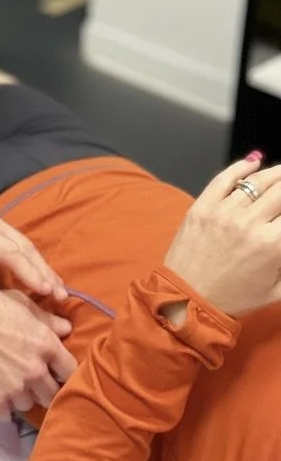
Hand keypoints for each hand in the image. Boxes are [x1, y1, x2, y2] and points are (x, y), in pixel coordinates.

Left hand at [0, 164, 67, 301]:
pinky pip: (7, 231)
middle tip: (62, 295)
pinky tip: (29, 265)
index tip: (45, 290)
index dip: (26, 271)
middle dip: (42, 268)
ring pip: (16, 236)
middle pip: (19, 242)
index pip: (5, 249)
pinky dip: (23, 250)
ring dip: (36, 260)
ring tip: (53, 284)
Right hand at [0, 287, 76, 419]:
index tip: (54, 371)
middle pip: (52, 394)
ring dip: (20, 396)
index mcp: (45, 345)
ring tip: (6, 383)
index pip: (70, 371)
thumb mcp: (20, 303)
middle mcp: (35, 371)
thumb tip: (67, 327)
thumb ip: (46, 318)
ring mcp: (15, 389)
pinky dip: (1, 406)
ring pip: (28, 405)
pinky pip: (6, 415)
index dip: (63, 372)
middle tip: (29, 379)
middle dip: (43, 388)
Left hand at [164, 155, 280, 316]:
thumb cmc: (235, 297)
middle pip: (280, 191)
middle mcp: (249, 223)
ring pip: (255, 182)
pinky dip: (240, 168)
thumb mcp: (277, 290)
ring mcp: (223, 212)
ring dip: (274, 174)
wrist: (189, 299)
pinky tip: (254, 161)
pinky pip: (224, 179)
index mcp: (271, 245)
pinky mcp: (202, 206)